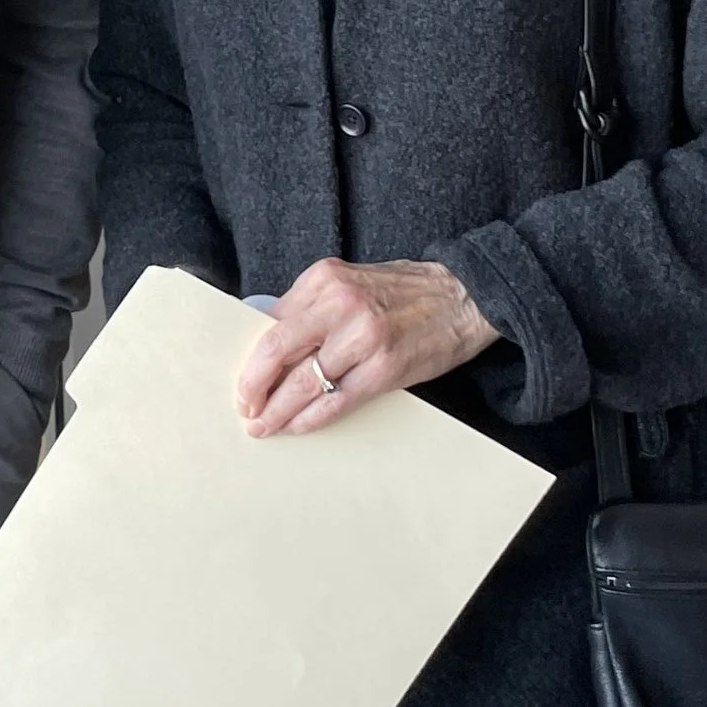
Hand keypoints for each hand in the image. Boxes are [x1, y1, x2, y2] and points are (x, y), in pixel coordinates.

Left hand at [236, 258, 499, 438]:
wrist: (464, 297)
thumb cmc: (404, 293)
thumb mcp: (350, 283)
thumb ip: (311, 308)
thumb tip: (269, 347)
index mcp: (324, 279)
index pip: (270, 323)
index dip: (251, 359)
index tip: (242, 382)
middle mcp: (340, 303)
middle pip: (276, 351)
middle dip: (253, 386)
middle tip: (245, 409)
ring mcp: (363, 336)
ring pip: (303, 382)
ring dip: (277, 411)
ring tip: (264, 426)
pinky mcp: (385, 368)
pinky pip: (336, 400)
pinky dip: (311, 418)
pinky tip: (297, 427)